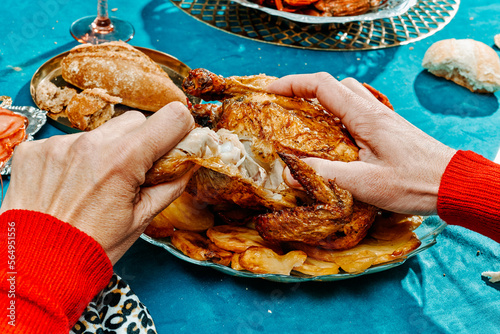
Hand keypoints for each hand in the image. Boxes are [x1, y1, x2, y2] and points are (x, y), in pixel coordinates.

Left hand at [0, 102, 194, 263]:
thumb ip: (171, 184)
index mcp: (123, 160)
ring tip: (98, 182)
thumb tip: (188, 162)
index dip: (180, 129)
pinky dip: (77, 157)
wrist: (37, 265)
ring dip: (108, 149)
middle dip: (142, 141)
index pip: (172, 117)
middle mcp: (90, 144)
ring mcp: (59, 144)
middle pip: (136, 120)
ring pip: (102, 131)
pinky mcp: (35, 149)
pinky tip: (72, 183)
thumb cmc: (93, 246)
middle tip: (134, 172)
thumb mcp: (142, 219)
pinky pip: (70, 141)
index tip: (175, 143)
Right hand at [267, 72, 455, 214]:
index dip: (292, 84)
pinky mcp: (389, 130)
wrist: (453, 184)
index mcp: (364, 116)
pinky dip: (340, 117)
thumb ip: (325, 175)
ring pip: (348, 96)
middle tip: (287, 108)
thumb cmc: (413, 182)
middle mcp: (373, 111)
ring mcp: (383, 119)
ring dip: (325, 102)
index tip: (271, 91)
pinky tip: (336, 140)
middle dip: (306, 90)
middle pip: (335, 86)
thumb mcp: (364, 183)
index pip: (322, 86)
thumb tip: (290, 172)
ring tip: (308, 124)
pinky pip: (359, 112)